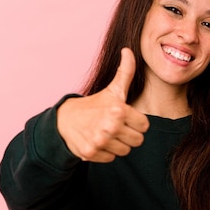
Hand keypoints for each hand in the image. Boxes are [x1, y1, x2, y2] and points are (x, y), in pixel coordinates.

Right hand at [57, 48, 149, 162]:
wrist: (65, 120)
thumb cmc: (94, 105)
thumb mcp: (112, 89)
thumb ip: (125, 72)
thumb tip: (128, 50)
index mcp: (119, 110)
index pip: (144, 126)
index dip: (136, 122)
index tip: (125, 118)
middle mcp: (110, 126)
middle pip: (137, 141)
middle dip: (128, 135)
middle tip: (116, 127)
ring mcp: (100, 140)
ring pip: (125, 151)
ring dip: (118, 144)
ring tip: (107, 133)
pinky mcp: (91, 153)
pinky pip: (111, 158)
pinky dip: (105, 153)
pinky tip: (98, 141)